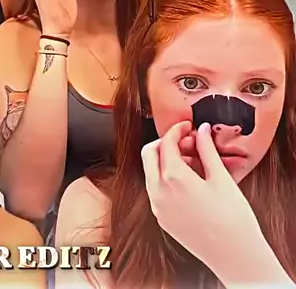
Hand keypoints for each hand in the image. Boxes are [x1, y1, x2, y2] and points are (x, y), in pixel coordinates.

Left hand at [141, 121, 264, 279]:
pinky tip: (189, 180)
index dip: (177, 130)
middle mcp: (159, 192)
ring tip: (193, 161)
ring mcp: (158, 207)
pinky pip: (156, 189)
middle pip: (149, 154)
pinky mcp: (162, 218)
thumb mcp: (221, 178)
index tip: (188, 127)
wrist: (235, 257)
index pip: (166, 142)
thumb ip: (207, 150)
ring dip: (165, 160)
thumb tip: (202, 131)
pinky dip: (166, 178)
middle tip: (187, 141)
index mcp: (173, 178)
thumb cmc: (232, 221)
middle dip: (165, 143)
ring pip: (150, 172)